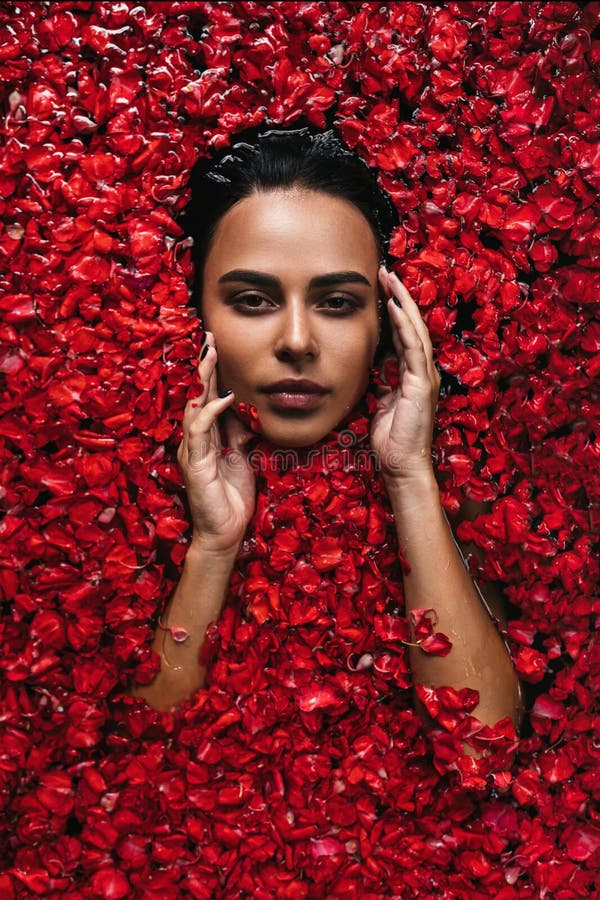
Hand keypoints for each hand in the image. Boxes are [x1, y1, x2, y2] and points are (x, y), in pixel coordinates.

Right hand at [177, 332, 255, 553]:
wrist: (224, 533)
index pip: (206, 397)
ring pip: (193, 405)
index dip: (211, 372)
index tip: (215, 346)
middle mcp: (194, 439)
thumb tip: (245, 411)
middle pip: (196, 394)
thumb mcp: (241, 457)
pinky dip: (211, 411)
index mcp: (205, 437)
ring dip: (203, 379)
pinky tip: (224, 397)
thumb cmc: (231, 498)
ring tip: (211, 354)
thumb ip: (239, 434)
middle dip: (203, 365)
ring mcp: (192, 450)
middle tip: (209, 337)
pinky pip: (200, 430)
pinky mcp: (195, 463)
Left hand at [370, 267, 440, 481]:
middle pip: (413, 325)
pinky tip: (395, 307)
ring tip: (390, 279)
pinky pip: (413, 348)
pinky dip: (405, 325)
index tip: (382, 288)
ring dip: (402, 302)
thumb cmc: (392, 440)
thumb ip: (383, 384)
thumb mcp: (383, 403)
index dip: (395, 310)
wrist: (401, 464)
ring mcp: (425, 376)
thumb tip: (376, 370)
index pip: (404, 334)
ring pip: (416, 330)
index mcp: (413, 374)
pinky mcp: (422, 384)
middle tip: (386, 272)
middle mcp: (423, 370)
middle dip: (400, 296)